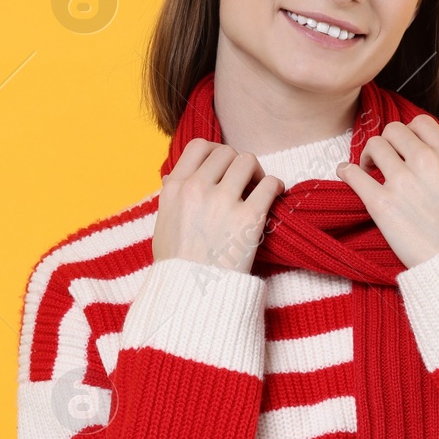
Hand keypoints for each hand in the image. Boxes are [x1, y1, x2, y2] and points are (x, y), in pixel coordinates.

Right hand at [153, 139, 283, 271]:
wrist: (191, 292)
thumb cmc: (177, 263)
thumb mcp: (162, 224)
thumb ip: (171, 197)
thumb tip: (173, 177)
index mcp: (174, 187)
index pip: (199, 146)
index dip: (215, 152)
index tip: (223, 166)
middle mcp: (197, 188)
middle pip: (227, 152)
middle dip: (237, 164)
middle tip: (244, 181)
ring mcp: (223, 201)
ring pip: (248, 161)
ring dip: (257, 172)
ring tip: (258, 188)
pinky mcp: (248, 217)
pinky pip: (269, 184)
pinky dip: (276, 186)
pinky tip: (275, 195)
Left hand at [335, 115, 438, 268]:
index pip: (421, 123)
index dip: (413, 132)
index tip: (409, 146)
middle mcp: (426, 161)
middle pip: (394, 130)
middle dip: (390, 141)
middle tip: (387, 157)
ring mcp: (401, 181)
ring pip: (373, 146)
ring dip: (369, 154)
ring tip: (369, 168)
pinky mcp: (380, 204)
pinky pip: (353, 174)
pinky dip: (346, 171)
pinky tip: (347, 174)